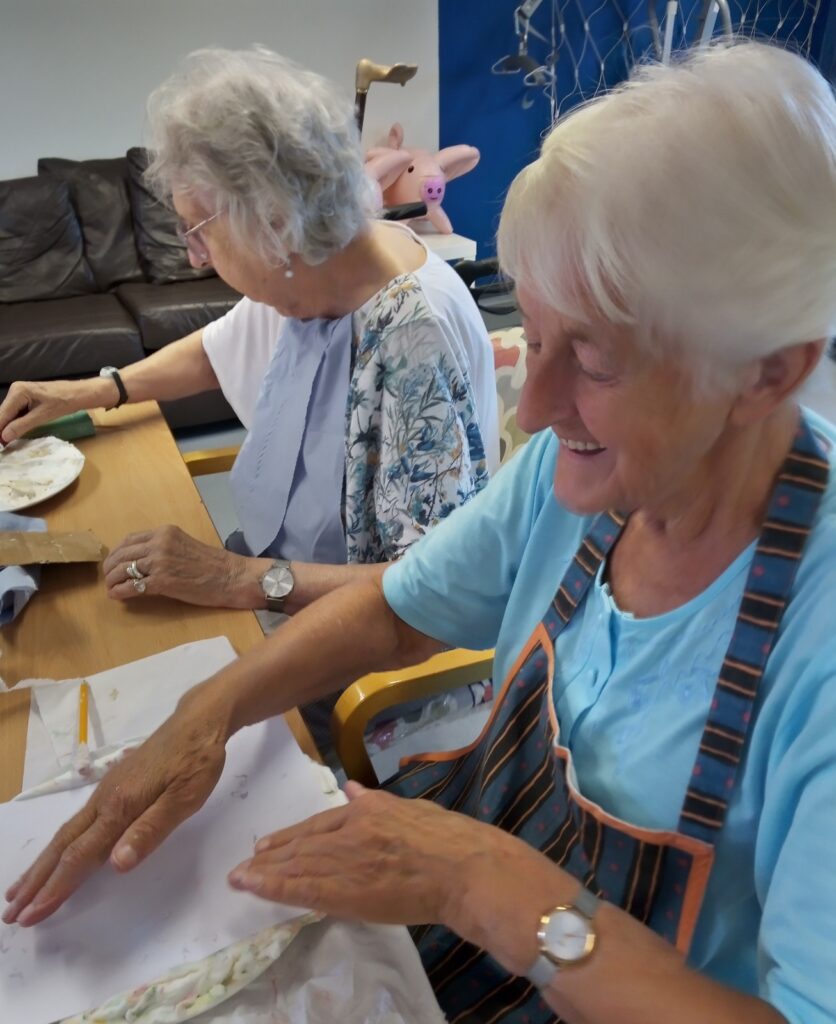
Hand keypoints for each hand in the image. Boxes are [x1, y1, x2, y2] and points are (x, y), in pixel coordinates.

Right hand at [0, 379, 105, 443]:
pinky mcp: (25, 399)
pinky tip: (14, 434)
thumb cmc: (64, 402)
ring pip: (9, 415)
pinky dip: (15, 424)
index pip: (2, 414)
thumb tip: (4, 437)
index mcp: (18, 392)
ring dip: (7, 428)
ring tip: (5, 443)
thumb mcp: (43, 416)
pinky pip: (16, 413)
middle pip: (3, 414)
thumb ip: (22, 425)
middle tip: (2, 446)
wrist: (79, 394)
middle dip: (2, 430)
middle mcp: (15, 390)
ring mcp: (20, 394)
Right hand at [2, 691, 228, 926]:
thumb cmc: (196, 762)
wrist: (198, 721)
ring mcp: (106, 792)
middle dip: (36, 882)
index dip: (55, 887)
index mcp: (119, 807)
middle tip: (11, 914)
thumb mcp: (184, 799)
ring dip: (42, 865)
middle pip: (62, 846)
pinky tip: (57, 853)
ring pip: (66, 834)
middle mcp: (104, 800)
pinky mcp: (113, 786)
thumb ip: (150, 831)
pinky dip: (59, 846)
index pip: (80, 855)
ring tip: (19, 890)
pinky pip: (78, 823)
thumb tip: (116, 865)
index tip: (30, 916)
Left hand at [103, 525, 263, 607]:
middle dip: (111, 567)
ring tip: (111, 587)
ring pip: (123, 569)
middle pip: (122, 554)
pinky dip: (120, 591)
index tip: (115, 562)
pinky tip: (116, 596)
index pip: (130, 539)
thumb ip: (164, 548)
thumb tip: (144, 561)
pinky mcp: (161, 581)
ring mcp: (159, 562)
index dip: (118, 552)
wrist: (231, 577)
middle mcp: (159, 543)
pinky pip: (131, 586)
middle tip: (108, 577)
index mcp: (165, 532)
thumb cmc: (214, 565)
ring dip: (112, 580)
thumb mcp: (185, 546)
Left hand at [229, 782, 568, 974]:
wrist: (466, 867)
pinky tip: (257, 888)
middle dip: (272, 855)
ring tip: (241, 878)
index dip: (292, 836)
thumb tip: (352, 788)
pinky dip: (277, 888)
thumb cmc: (450, 839)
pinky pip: (305, 890)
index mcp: (368, 810)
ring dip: (266, 872)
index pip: (321, 824)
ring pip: (298, 866)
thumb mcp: (410, 808)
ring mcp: (348, 861)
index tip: (269, 844)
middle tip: (246, 864)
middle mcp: (352, 831)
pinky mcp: (349, 890)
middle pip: (304, 844)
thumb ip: (376, 802)